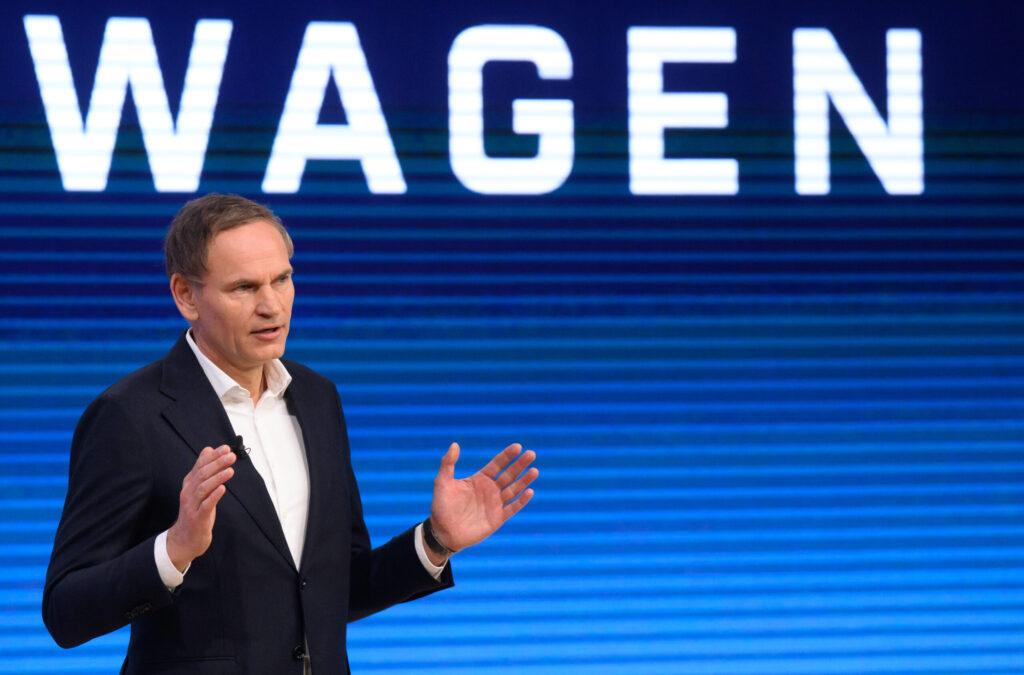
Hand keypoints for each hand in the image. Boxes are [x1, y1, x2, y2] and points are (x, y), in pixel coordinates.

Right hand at [166, 445, 235, 571]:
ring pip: (203, 488)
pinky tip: (222, 489)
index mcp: (189, 484)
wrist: (184, 539)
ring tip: (230, 470)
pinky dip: (213, 496)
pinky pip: (205, 506)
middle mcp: (188, 493)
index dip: (213, 456)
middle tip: (231, 456)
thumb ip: (203, 470)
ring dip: (217, 478)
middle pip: (202, 474)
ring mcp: (192, 506)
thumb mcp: (199, 489)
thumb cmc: (195, 511)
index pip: (200, 465)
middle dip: (217, 464)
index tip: (227, 448)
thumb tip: (208, 449)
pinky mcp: (197, 519)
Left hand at [429, 443, 536, 556]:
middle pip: (509, 474)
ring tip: (534, 470)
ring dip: (524, 480)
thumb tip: (454, 444)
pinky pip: (512, 507)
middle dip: (520, 464)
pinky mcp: (497, 518)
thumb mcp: (442, 482)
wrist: (443, 532)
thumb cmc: (441, 507)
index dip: (507, 455)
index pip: (497, 464)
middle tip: (531, 454)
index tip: (518, 446)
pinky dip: (521, 501)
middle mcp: (490, 489)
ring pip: (514, 489)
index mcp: (480, 479)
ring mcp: (495, 503)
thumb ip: (448, 464)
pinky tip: (529, 491)